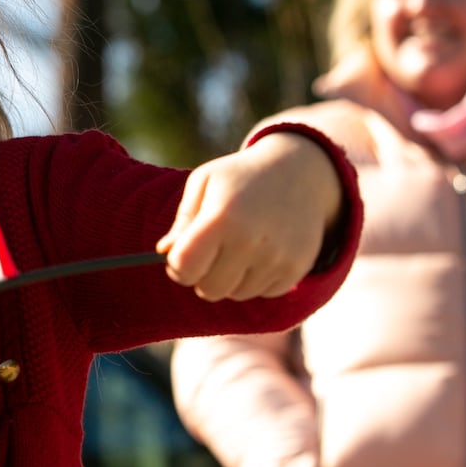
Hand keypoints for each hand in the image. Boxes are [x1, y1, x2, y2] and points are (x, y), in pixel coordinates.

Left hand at [157, 132, 341, 300]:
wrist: (299, 172)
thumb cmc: (241, 177)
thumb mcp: (204, 182)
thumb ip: (182, 221)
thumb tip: (165, 253)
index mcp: (222, 217)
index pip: (184, 267)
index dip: (176, 266)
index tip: (180, 255)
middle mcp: (252, 241)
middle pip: (208, 289)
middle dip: (202, 275)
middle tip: (210, 253)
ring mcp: (277, 258)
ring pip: (236, 294)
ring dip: (230, 278)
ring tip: (239, 246)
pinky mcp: (297, 269)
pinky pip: (262, 293)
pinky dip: (256, 279)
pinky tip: (261, 251)